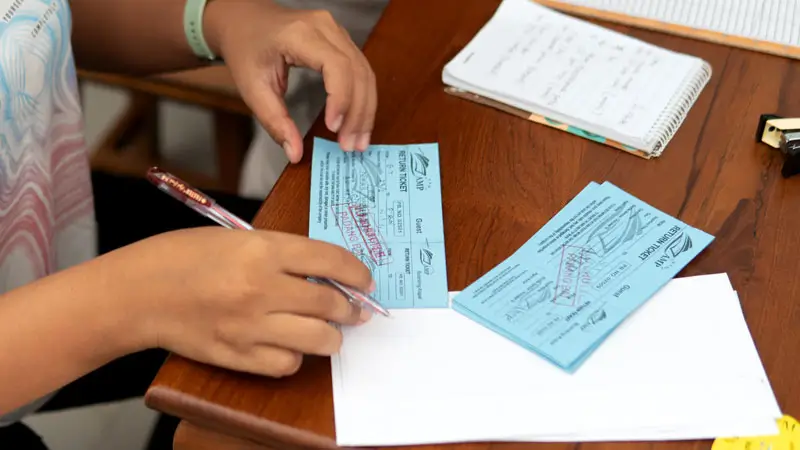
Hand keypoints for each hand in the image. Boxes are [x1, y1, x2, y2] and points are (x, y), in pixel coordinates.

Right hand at [104, 227, 373, 376]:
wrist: (140, 292)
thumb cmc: (185, 257)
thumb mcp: (238, 239)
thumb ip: (282, 254)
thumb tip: (326, 272)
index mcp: (263, 251)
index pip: (331, 260)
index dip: (358, 272)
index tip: (366, 280)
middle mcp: (262, 289)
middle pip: (332, 303)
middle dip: (351, 308)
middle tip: (354, 309)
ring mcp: (251, 327)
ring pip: (319, 340)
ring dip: (331, 335)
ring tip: (327, 330)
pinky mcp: (238, 356)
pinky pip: (287, 365)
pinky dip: (295, 357)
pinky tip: (288, 345)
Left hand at [203, 0, 377, 162]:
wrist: (245, 19)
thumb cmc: (246, 49)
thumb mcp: (252, 88)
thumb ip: (275, 121)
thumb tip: (295, 153)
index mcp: (300, 34)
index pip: (336, 66)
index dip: (341, 99)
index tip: (334, 128)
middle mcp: (325, 27)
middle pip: (357, 72)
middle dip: (357, 113)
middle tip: (351, 146)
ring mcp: (337, 31)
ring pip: (365, 72)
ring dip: (365, 109)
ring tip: (359, 140)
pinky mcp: (342, 39)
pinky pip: (361, 70)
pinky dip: (363, 98)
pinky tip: (358, 121)